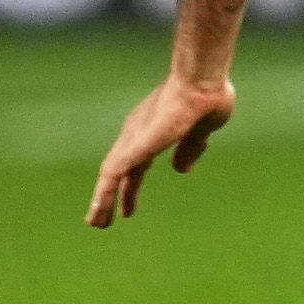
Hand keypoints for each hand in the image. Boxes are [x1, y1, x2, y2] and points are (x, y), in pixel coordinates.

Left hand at [87, 75, 235, 226]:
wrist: (203, 80)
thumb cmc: (207, 95)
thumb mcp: (202, 131)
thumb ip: (191, 148)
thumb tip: (181, 169)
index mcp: (152, 132)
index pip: (135, 166)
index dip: (131, 188)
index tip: (127, 211)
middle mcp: (136, 136)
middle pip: (118, 173)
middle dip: (109, 198)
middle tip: (99, 223)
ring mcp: (134, 139)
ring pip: (111, 175)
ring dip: (102, 200)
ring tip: (96, 223)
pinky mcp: (137, 144)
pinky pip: (115, 172)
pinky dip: (106, 190)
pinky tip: (100, 206)